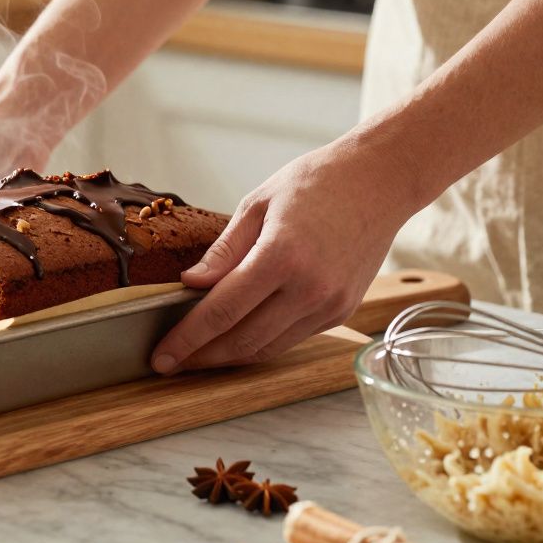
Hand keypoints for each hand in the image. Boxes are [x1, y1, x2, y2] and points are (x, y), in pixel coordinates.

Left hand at [150, 141, 418, 372]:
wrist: (381, 181)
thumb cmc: (316, 183)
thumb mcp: (258, 204)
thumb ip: (224, 250)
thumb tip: (191, 285)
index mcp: (281, 256)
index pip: (221, 312)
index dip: (187, 340)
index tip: (161, 357)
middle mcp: (309, 288)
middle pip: (243, 340)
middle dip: (202, 356)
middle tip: (171, 361)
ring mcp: (330, 304)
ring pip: (268, 348)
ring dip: (230, 357)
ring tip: (198, 355)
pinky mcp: (342, 311)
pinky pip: (291, 339)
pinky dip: (260, 343)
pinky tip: (237, 337)